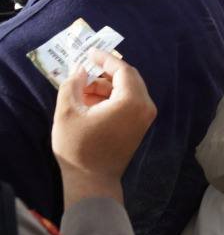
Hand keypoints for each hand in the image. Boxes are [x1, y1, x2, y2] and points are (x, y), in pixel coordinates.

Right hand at [52, 50, 156, 205]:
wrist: (93, 181)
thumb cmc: (79, 148)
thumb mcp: (67, 113)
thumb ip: (72, 85)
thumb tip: (79, 69)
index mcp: (131, 101)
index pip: (123, 69)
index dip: (106, 58)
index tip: (90, 52)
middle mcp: (145, 106)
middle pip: (129, 78)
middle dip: (105, 72)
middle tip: (84, 70)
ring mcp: (146, 117)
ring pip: (129, 90)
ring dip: (106, 86)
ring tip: (81, 91)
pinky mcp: (141, 126)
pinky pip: (130, 102)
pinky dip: (113, 98)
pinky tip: (91, 103)